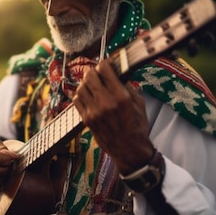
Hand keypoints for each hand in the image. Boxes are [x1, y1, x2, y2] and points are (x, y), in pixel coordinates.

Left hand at [72, 59, 153, 174]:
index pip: (105, 70)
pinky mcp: (86, 119)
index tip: (106, 64)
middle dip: (94, 71)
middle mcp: (105, 103)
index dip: (104, 64)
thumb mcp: (139, 103)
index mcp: (121, 97)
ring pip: (80, 87)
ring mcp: (94, 112)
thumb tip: (117, 74)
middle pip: (90, 76)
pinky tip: (88, 96)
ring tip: (92, 85)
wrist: (129, 150)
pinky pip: (76, 100)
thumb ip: (127, 87)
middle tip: (98, 73)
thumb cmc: (137, 127)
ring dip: (86, 83)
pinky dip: (80, 95)